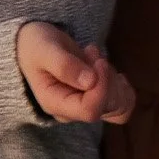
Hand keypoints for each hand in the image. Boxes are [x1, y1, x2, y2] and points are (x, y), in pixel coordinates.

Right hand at [17, 22, 135, 125]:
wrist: (34, 46)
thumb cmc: (36, 47)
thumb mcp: (44, 50)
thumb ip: (64, 65)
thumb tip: (91, 81)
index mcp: (56, 104)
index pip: (90, 110)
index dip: (102, 87)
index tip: (99, 60)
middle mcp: (73, 112)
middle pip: (108, 107)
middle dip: (107, 76)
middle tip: (90, 50)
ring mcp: (87, 107)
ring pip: (120, 106)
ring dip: (114, 78)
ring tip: (95, 58)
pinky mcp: (97, 100)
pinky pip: (123, 102)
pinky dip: (122, 84)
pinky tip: (106, 67)